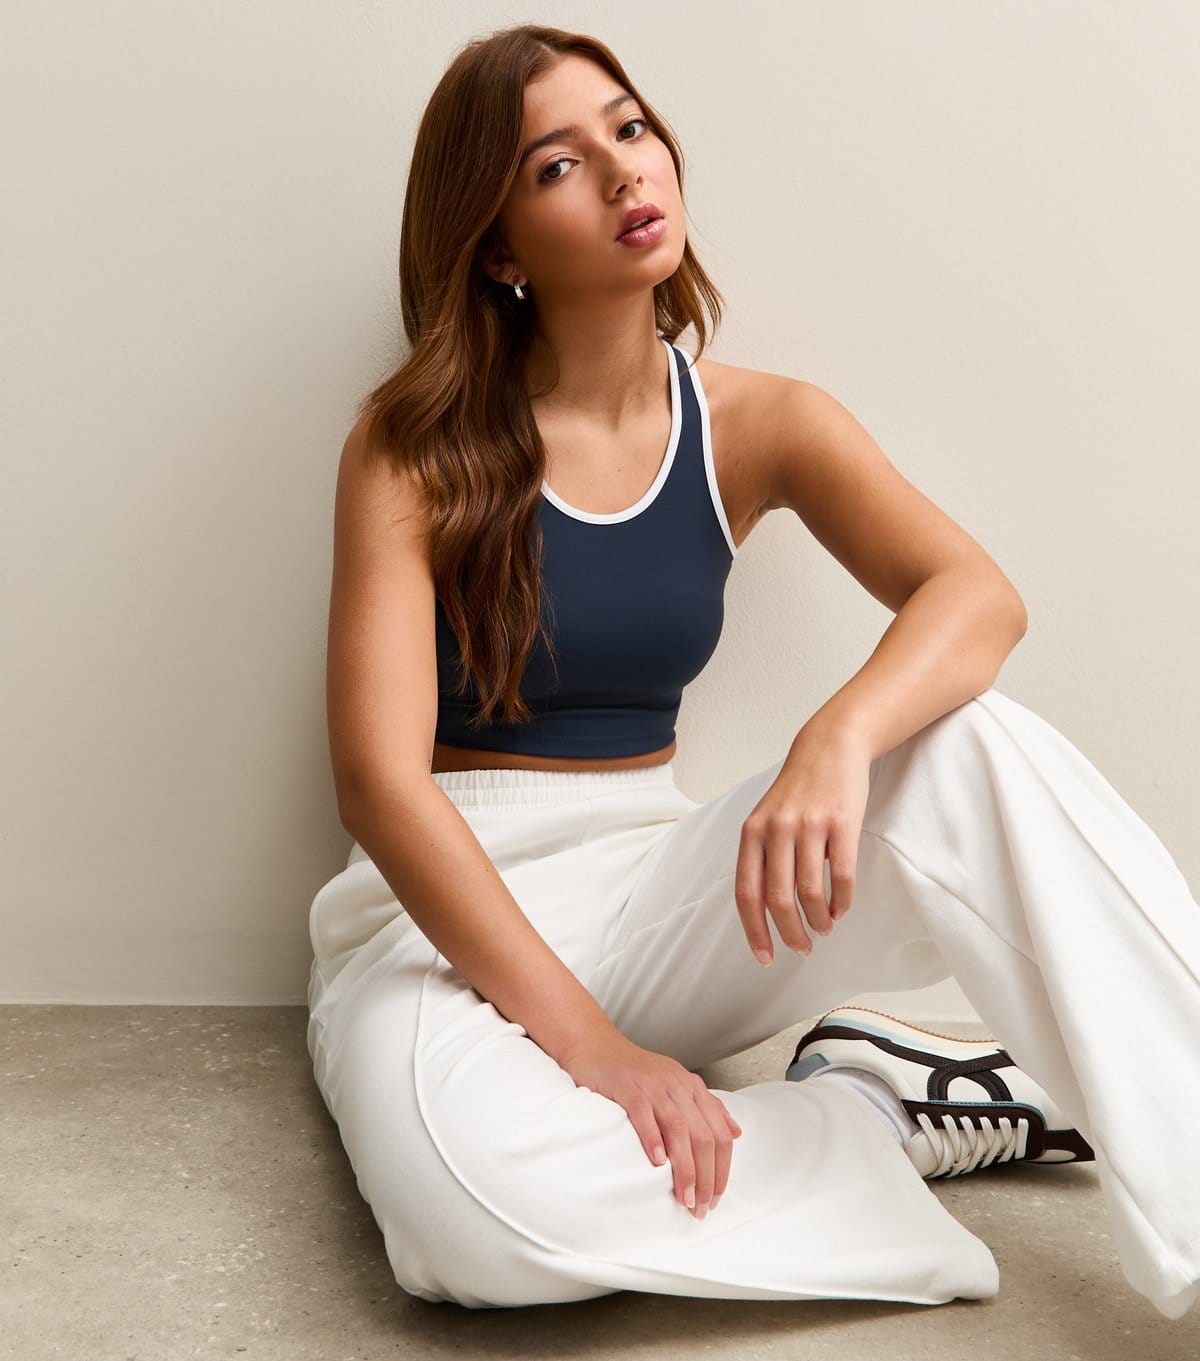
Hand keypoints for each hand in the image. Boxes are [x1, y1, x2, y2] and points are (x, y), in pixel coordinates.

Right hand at [557, 1027, 741, 1217]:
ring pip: (678, 1129)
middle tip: (700, 1207)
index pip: (719, 1133)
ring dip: (685, 1168)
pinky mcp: (626, 1086)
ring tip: (684, 1197)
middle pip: (703, 1135)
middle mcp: (677, 1085)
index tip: (714, 1198)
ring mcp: (652, 1085)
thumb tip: (736, 1133)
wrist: (595, 1045)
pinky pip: (644, 1114)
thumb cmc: (634, 1072)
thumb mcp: (676, 1084)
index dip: (721, 1169)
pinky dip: (653, 1139)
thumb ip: (707, 1107)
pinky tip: (657, 1162)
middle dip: (706, 1176)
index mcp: (692, 1087)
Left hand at [735, 722, 873, 963]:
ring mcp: (809, 826)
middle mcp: (776, 830)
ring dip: (818, 920)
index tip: (764, 957)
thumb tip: (765, 912)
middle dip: (790, 933)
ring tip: (823, 928)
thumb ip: (762, 859)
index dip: (754, 930)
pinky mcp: (842, 823)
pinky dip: (841, 902)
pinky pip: (842, 876)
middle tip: (802, 948)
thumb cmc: (796, 791)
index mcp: (752, 832)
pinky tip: (840, 909)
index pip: (747, 893)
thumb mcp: (766, 819)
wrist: (829, 747)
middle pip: (779, 899)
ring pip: (810, 892)